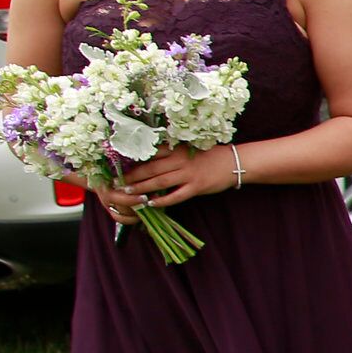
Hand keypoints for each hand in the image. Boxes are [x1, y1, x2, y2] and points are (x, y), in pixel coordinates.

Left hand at [116, 143, 233, 210]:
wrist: (234, 162)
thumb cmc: (210, 155)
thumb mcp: (188, 149)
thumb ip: (171, 153)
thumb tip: (148, 160)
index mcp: (177, 148)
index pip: (150, 155)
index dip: (133, 161)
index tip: (119, 166)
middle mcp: (180, 160)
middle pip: (150, 169)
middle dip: (132, 177)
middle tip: (117, 183)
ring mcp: (188, 174)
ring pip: (159, 182)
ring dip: (141, 188)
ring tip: (128, 194)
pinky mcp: (196, 187)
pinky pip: (176, 195)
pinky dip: (162, 200)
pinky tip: (151, 203)